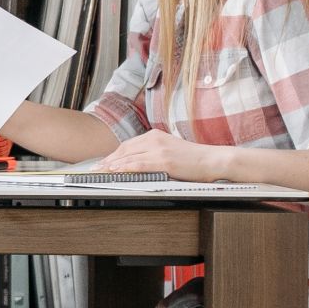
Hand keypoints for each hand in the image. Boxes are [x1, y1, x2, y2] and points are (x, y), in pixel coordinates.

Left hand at [95, 128, 227, 182]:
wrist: (213, 160)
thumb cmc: (194, 159)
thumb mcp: (170, 150)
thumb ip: (153, 153)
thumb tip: (136, 162)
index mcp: (155, 135)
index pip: (128, 145)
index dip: (113, 155)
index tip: (102, 163)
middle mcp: (155, 139)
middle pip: (124, 149)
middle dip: (108, 160)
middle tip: (95, 169)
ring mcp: (159, 149)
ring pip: (129, 156)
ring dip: (112, 165)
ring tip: (100, 172)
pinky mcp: (164, 160)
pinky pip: (139, 164)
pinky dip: (125, 167)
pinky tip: (116, 171)